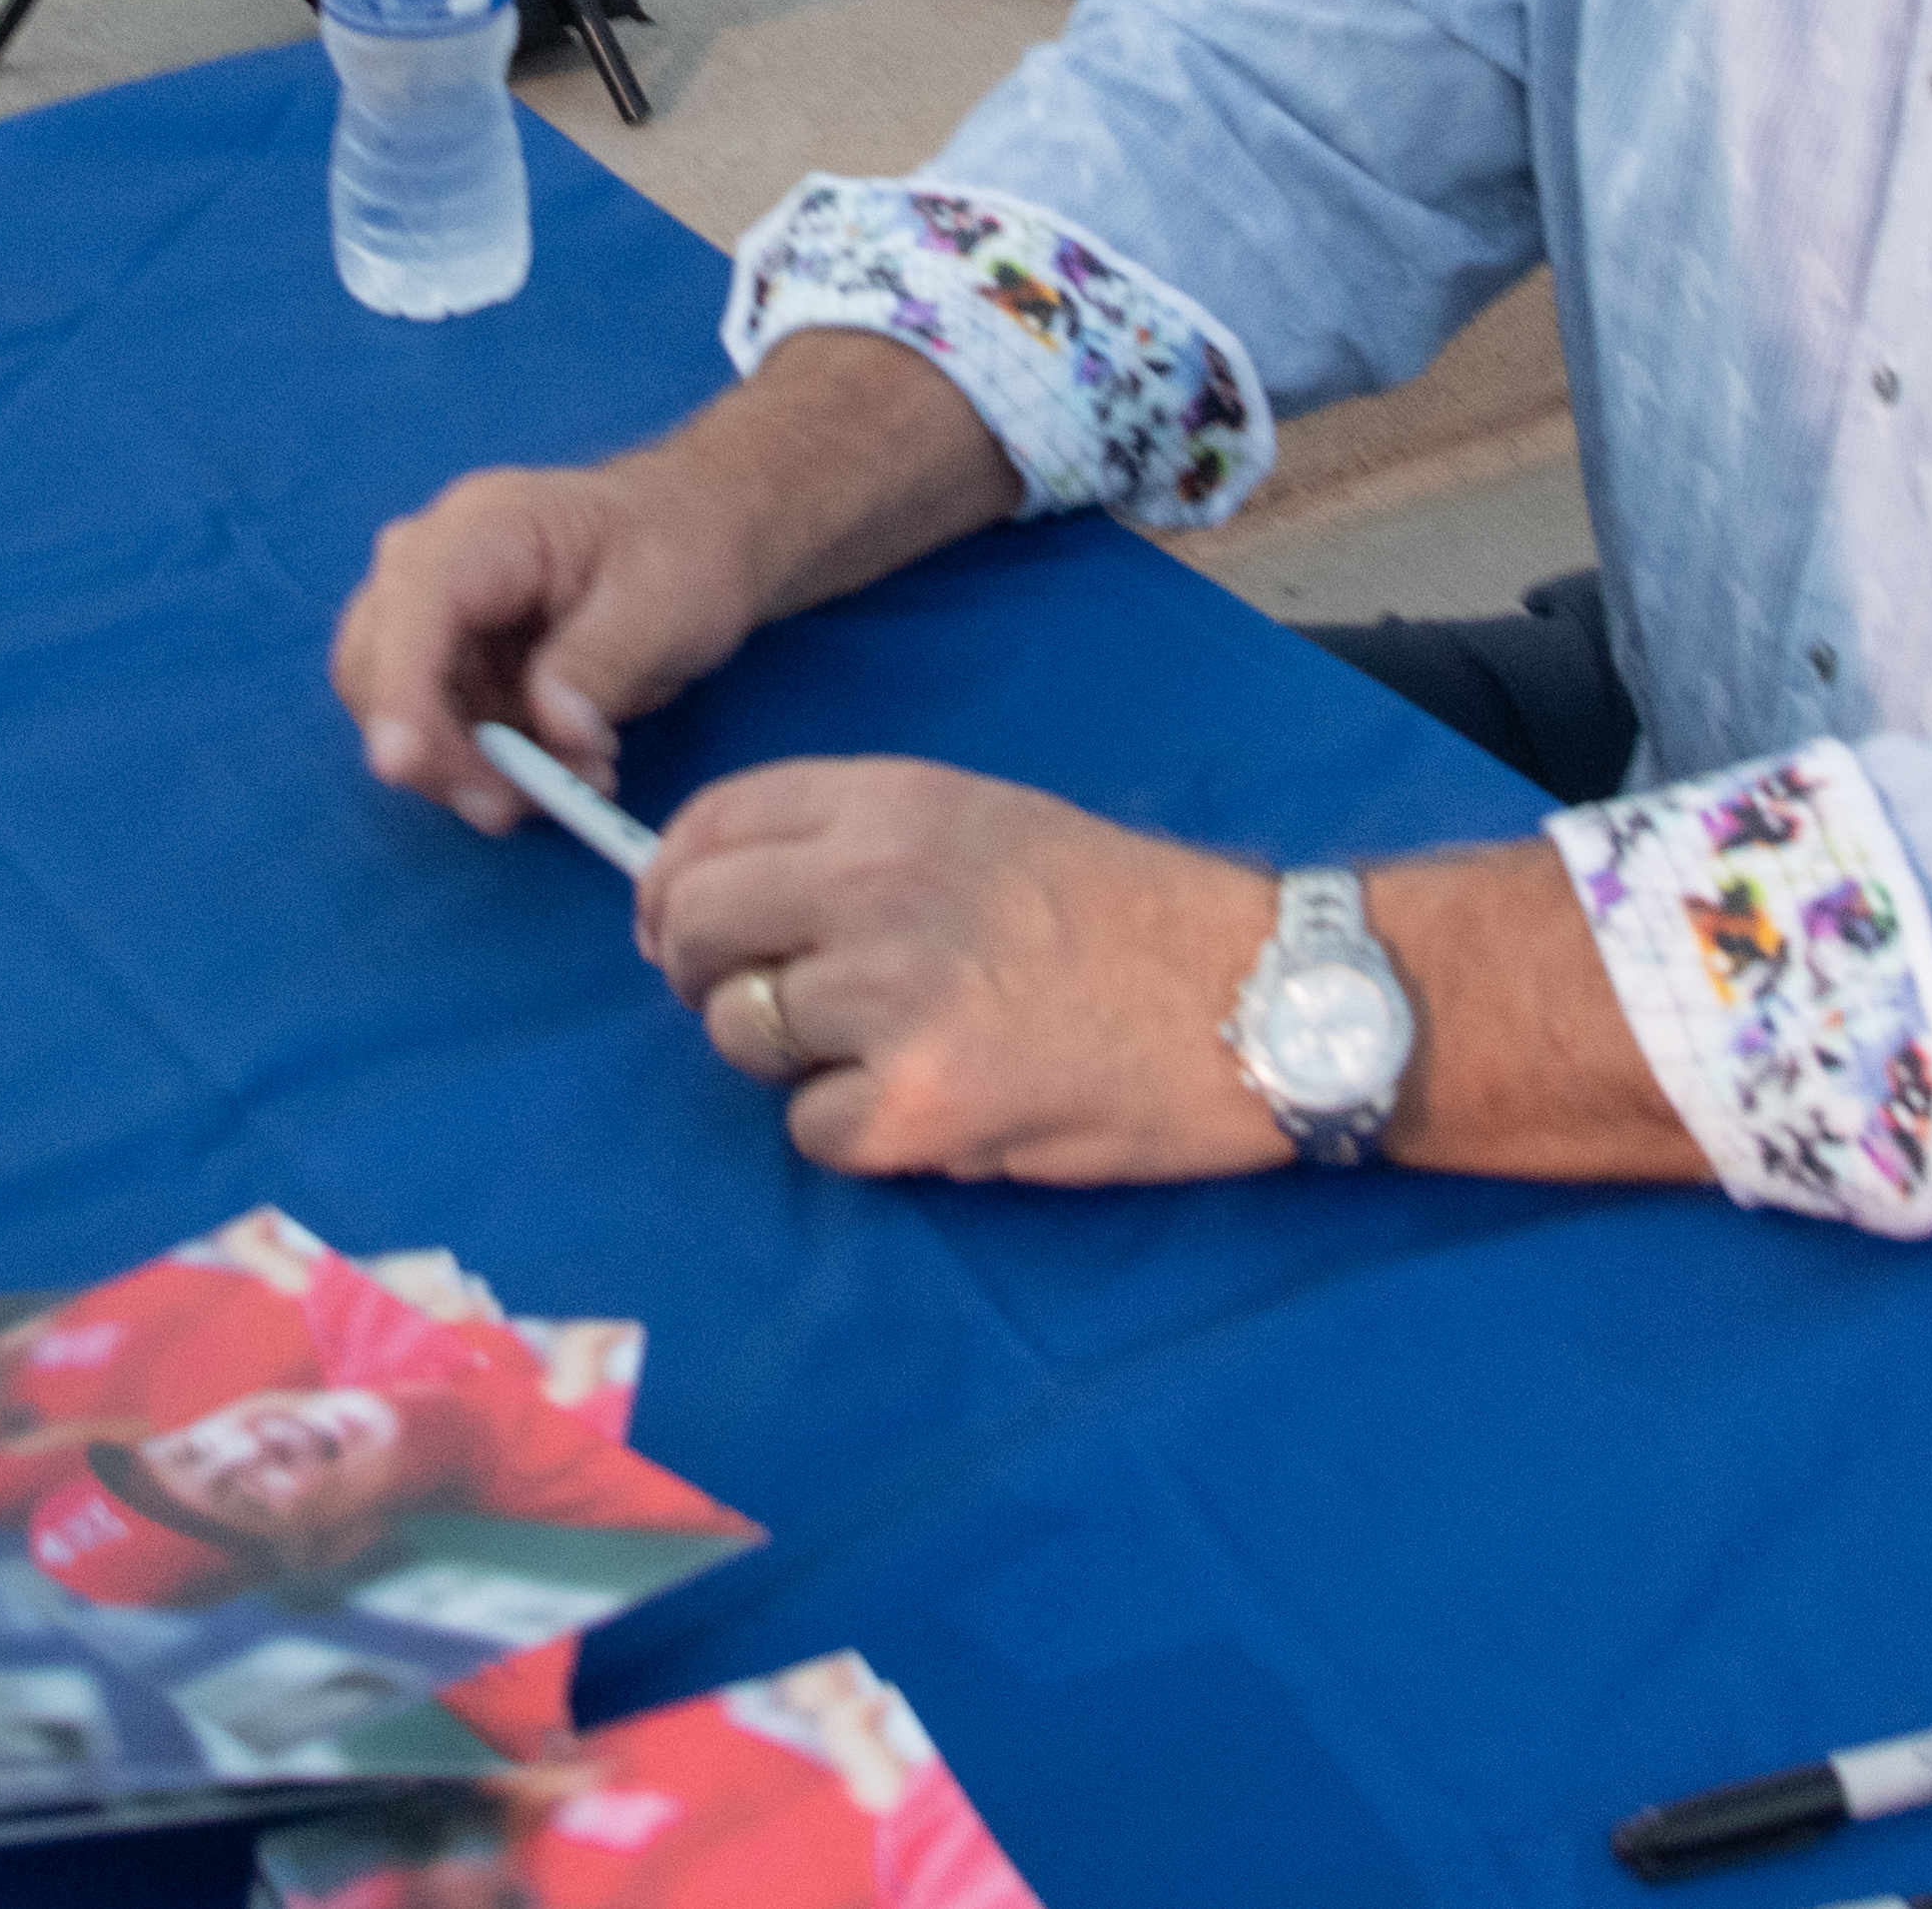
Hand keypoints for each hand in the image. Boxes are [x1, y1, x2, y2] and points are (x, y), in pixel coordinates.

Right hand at [331, 452, 784, 827]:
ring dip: (474, 772)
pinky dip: (495, 771)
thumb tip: (553, 729)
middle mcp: (435, 568)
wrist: (696, 534)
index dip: (397, 687)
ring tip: (576, 785)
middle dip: (435, 752)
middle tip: (513, 806)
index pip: (410, 608)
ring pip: (405, 716)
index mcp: (482, 529)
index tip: (402, 763)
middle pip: (376, 668)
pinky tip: (569, 774)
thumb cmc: (680, 548)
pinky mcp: (457, 667)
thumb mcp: (663, 600)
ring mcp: (440, 620)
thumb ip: (602, 661)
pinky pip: (445, 736)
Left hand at [640, 759, 1288, 1184]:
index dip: (673, 880)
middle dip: (708, 975)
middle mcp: (873, 883)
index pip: (709, 822)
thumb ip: (851, 843)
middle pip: (695, 930)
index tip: (677, 922)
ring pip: (740, 1035)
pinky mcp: (915, 1103)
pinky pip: (811, 1127)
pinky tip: (934, 1104)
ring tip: (889, 1048)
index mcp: (890, 802)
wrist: (1258, 996)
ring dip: (792, 1058)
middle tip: (767, 1004)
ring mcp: (890, 997)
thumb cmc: (1126, 912)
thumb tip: (711, 899)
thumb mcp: (982, 819)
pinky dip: (855, 1131)